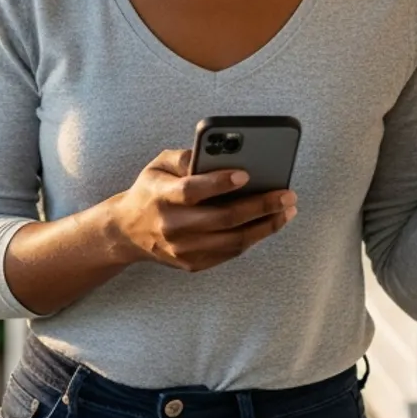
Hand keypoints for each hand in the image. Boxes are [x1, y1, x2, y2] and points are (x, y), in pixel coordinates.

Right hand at [104, 150, 296, 272]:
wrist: (128, 232)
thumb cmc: (151, 191)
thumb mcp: (158, 165)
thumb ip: (185, 157)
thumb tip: (217, 153)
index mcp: (161, 197)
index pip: (191, 191)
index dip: (218, 183)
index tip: (245, 174)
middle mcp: (171, 226)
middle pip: (222, 218)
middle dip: (260, 206)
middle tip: (287, 194)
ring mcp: (182, 249)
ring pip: (233, 241)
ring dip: (266, 226)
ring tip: (287, 210)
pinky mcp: (192, 264)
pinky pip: (230, 252)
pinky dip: (253, 238)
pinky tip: (269, 223)